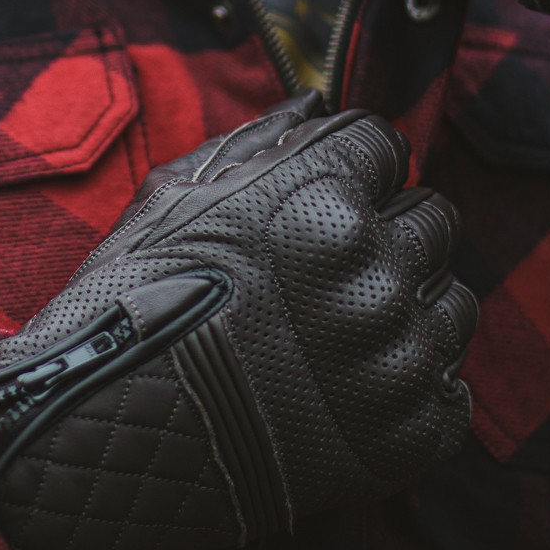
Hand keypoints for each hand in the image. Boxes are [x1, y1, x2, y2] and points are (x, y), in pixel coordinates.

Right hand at [0, 92, 475, 549]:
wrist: (97, 444)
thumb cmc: (131, 307)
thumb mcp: (176, 196)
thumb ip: (261, 140)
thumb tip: (319, 105)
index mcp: (325, 206)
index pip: (387, 147)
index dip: (355, 168)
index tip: (331, 194)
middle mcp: (375, 279)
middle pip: (433, 219)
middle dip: (389, 231)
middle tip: (334, 267)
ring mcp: (398, 362)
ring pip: (453, 300)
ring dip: (411, 306)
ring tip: (342, 332)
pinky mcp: (411, 433)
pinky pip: (452, 384)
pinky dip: (415, 383)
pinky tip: (356, 387)